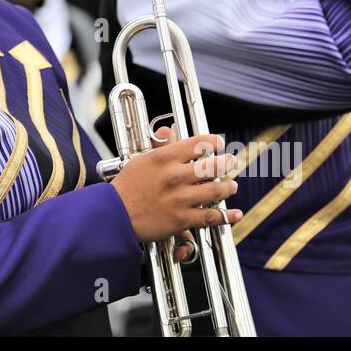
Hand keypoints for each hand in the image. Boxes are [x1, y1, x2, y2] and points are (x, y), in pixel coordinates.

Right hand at [111, 129, 240, 243]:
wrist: (115, 216)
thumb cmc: (126, 187)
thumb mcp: (141, 160)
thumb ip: (160, 147)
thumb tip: (170, 130)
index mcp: (164, 158)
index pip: (197, 143)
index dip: (213, 141)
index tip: (219, 143)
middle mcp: (175, 176)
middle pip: (212, 166)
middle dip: (226, 162)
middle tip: (230, 162)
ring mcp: (180, 198)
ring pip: (216, 190)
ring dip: (228, 187)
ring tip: (232, 186)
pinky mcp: (182, 219)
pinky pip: (211, 216)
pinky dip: (227, 216)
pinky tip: (235, 213)